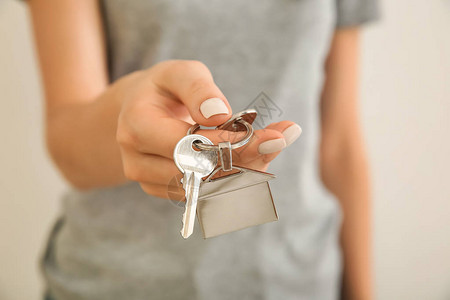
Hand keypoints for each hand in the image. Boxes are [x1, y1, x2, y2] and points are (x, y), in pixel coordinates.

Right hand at [115, 60, 300, 198]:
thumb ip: (198, 88)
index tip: (269, 136)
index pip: (186, 144)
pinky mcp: (163, 191)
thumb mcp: (179, 73)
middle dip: (244, 158)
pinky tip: (253, 159)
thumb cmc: (164, 88)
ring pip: (204, 188)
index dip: (227, 143)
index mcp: (136, 126)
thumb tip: (219, 115)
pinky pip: (202, 193)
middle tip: (280, 141)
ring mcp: (149, 181)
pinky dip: (232, 178)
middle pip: (198, 172)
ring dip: (243, 170)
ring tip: (270, 146)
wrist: (140, 109)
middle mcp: (137, 160)